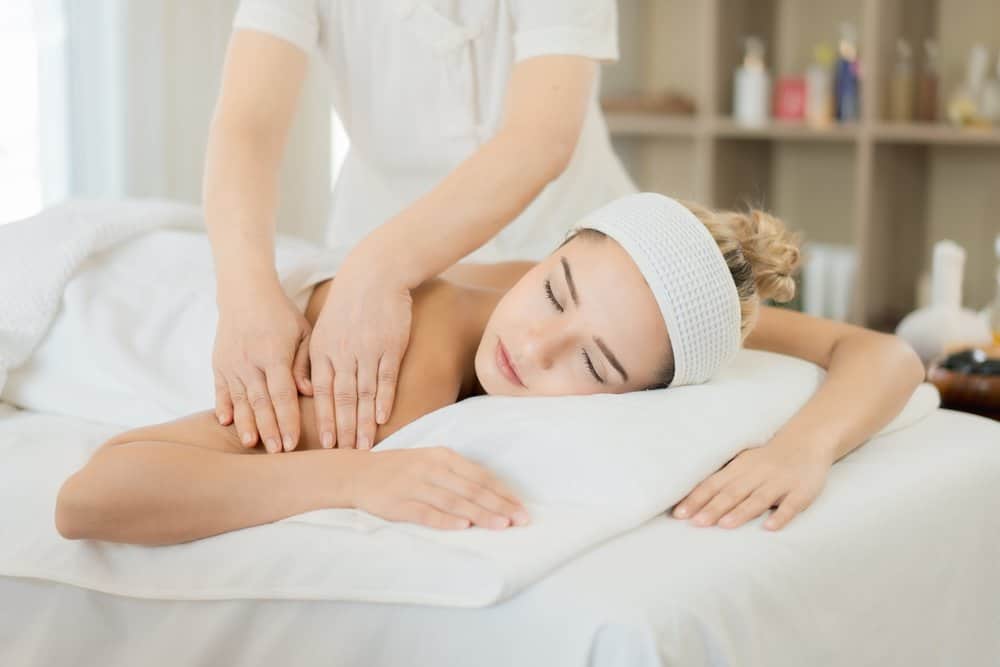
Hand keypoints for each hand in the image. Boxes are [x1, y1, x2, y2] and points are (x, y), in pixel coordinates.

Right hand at [213, 282, 312, 453]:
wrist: (244, 292)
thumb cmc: (281, 314)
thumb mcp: (302, 332)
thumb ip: (305, 363)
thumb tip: (308, 392)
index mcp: (274, 354)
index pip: (283, 395)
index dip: (288, 420)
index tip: (293, 443)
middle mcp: (250, 361)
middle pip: (261, 403)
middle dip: (270, 430)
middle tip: (277, 454)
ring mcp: (232, 363)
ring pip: (240, 400)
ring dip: (246, 424)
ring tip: (252, 445)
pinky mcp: (219, 364)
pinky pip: (220, 389)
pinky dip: (223, 406)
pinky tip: (225, 423)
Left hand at [309, 257, 412, 449]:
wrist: (374, 274)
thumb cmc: (347, 305)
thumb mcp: (320, 330)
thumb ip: (311, 361)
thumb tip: (305, 391)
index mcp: (322, 351)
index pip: (320, 393)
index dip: (323, 421)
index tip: (325, 445)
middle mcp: (342, 353)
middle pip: (341, 399)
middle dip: (342, 429)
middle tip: (344, 455)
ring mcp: (367, 350)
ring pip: (363, 393)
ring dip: (363, 422)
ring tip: (364, 446)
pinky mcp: (390, 345)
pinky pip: (385, 377)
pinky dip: (383, 399)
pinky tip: (382, 418)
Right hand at [349, 447, 530, 529]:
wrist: (357, 473)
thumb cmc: (402, 470)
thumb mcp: (430, 462)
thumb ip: (458, 475)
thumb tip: (493, 495)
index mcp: (442, 456)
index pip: (479, 475)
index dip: (502, 492)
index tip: (521, 507)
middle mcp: (431, 468)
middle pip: (471, 488)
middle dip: (499, 505)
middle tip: (520, 520)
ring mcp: (414, 485)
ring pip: (453, 500)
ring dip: (479, 513)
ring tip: (501, 525)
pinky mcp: (397, 503)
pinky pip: (425, 513)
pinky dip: (445, 520)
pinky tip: (462, 526)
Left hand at [671, 438, 833, 530]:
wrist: (807, 441)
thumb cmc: (766, 459)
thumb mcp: (742, 464)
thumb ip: (722, 481)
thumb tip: (691, 501)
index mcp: (739, 468)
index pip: (713, 485)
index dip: (696, 499)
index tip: (679, 514)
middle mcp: (757, 474)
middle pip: (732, 493)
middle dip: (713, 508)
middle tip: (696, 523)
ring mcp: (780, 483)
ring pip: (758, 499)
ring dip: (741, 512)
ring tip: (724, 525)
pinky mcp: (801, 492)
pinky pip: (791, 505)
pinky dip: (780, 516)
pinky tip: (769, 528)